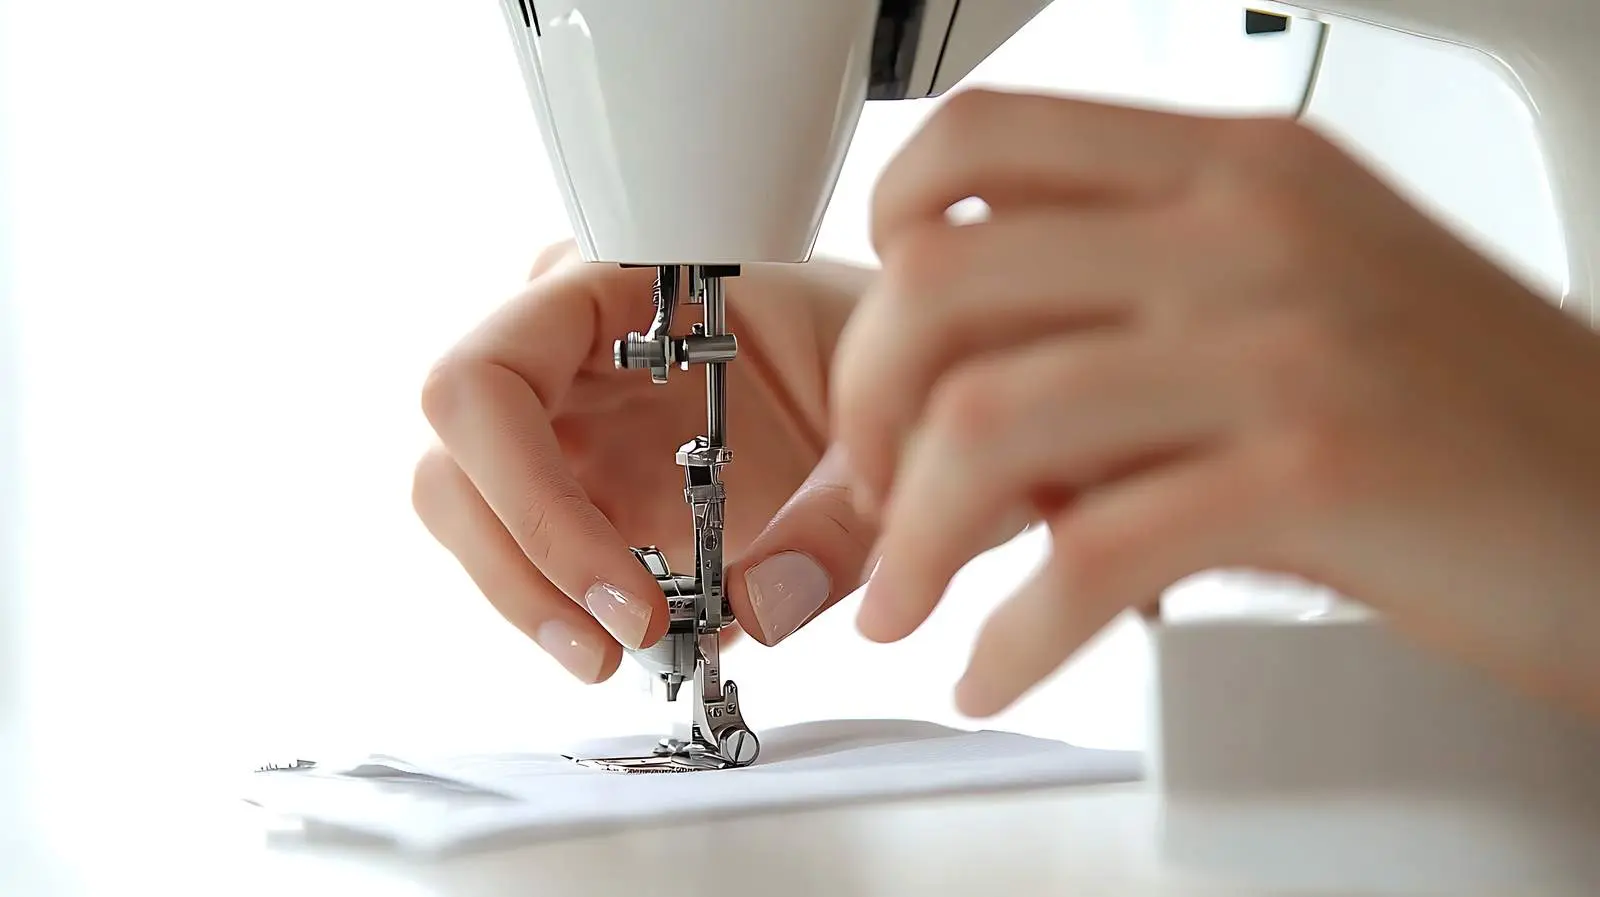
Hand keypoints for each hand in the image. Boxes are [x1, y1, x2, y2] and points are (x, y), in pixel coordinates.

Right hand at [413, 242, 876, 682]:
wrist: (891, 381)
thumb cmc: (880, 360)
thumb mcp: (885, 434)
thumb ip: (836, 524)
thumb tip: (757, 614)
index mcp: (618, 285)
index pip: (487, 379)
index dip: (529, 497)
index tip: (629, 595)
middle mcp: (563, 344)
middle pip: (455, 456)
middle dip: (524, 566)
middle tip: (621, 645)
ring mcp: (560, 413)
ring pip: (464, 508)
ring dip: (527, 597)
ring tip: (621, 657)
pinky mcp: (572, 477)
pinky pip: (516, 545)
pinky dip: (558, 604)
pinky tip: (639, 637)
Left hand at [833, 89, 1599, 718]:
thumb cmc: (1462, 415)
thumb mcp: (1289, 303)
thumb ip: (1126, 320)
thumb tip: (957, 407)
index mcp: (1233, 165)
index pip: (982, 140)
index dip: (883, 237)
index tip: (880, 351)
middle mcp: (1246, 228)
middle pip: (941, 280)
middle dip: (862, 410)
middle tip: (871, 495)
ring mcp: (1282, 342)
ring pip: (988, 418)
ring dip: (909, 538)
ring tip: (905, 602)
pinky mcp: (1317, 471)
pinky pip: (1090, 555)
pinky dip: (1012, 633)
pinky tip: (997, 665)